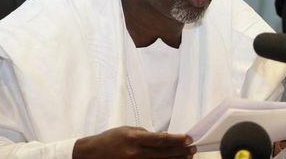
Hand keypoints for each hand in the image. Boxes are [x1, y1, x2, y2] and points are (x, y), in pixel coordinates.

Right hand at [73, 126, 196, 158]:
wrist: (92, 154)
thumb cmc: (110, 139)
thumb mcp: (127, 129)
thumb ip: (145, 134)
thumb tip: (162, 138)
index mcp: (134, 138)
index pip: (160, 139)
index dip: (176, 139)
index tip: (187, 138)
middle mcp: (136, 153)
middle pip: (164, 153)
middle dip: (180, 151)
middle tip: (193, 148)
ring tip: (187, 157)